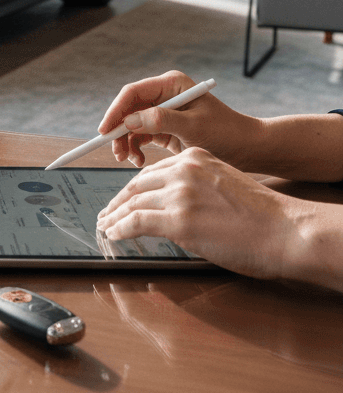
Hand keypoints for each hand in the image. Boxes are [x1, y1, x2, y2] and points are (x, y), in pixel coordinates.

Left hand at [95, 148, 293, 279]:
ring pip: (132, 203)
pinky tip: (114, 234)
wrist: (287, 230)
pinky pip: (136, 222)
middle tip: (107, 213)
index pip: (151, 173)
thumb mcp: (223, 185)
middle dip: (118, 202)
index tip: (123, 199)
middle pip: (136, 185)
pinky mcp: (178, 220)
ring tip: (106, 226)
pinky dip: (120, 229)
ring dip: (114, 217)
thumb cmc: (263, 216)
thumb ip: (196, 188)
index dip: (133, 189)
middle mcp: (182, 170)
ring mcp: (179, 194)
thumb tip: (173, 205)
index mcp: (194, 158)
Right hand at [97, 70, 256, 167]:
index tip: (104, 131)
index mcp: (171, 84)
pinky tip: (140, 161)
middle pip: (128, 110)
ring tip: (131, 160)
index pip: (133, 93)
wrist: (247, 150)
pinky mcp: (164, 128)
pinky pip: (140, 136)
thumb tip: (128, 121)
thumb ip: (159, 120)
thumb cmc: (226, 134)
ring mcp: (163, 111)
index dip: (115, 111)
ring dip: (127, 143)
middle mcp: (164, 95)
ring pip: (131, 125)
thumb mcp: (193, 127)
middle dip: (119, 131)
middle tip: (116, 153)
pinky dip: (137, 149)